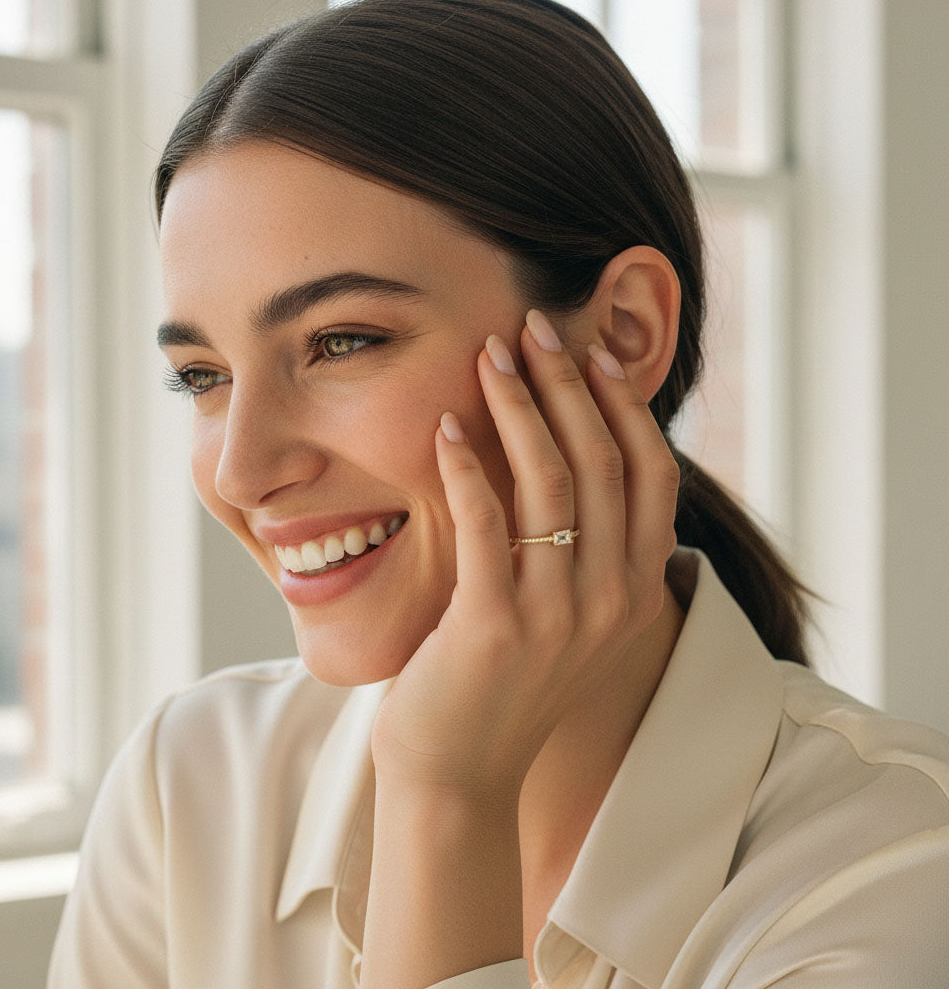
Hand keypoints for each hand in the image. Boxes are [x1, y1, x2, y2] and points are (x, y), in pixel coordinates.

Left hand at [369, 308, 680, 800]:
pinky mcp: (494, 628)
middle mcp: (612, 602)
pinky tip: (445, 427)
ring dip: (520, 408)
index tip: (592, 352)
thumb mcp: (569, 615)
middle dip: (570, 385)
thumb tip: (578, 455)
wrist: (459, 772)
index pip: (654, 476)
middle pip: (606, 463)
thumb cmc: (505, 682)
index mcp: (638, 592)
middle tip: (535, 327)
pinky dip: (466, 467)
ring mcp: (558, 618)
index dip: (625, 407)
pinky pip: (486, 524)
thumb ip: (589, 549)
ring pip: (553, 483)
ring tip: (490, 355)